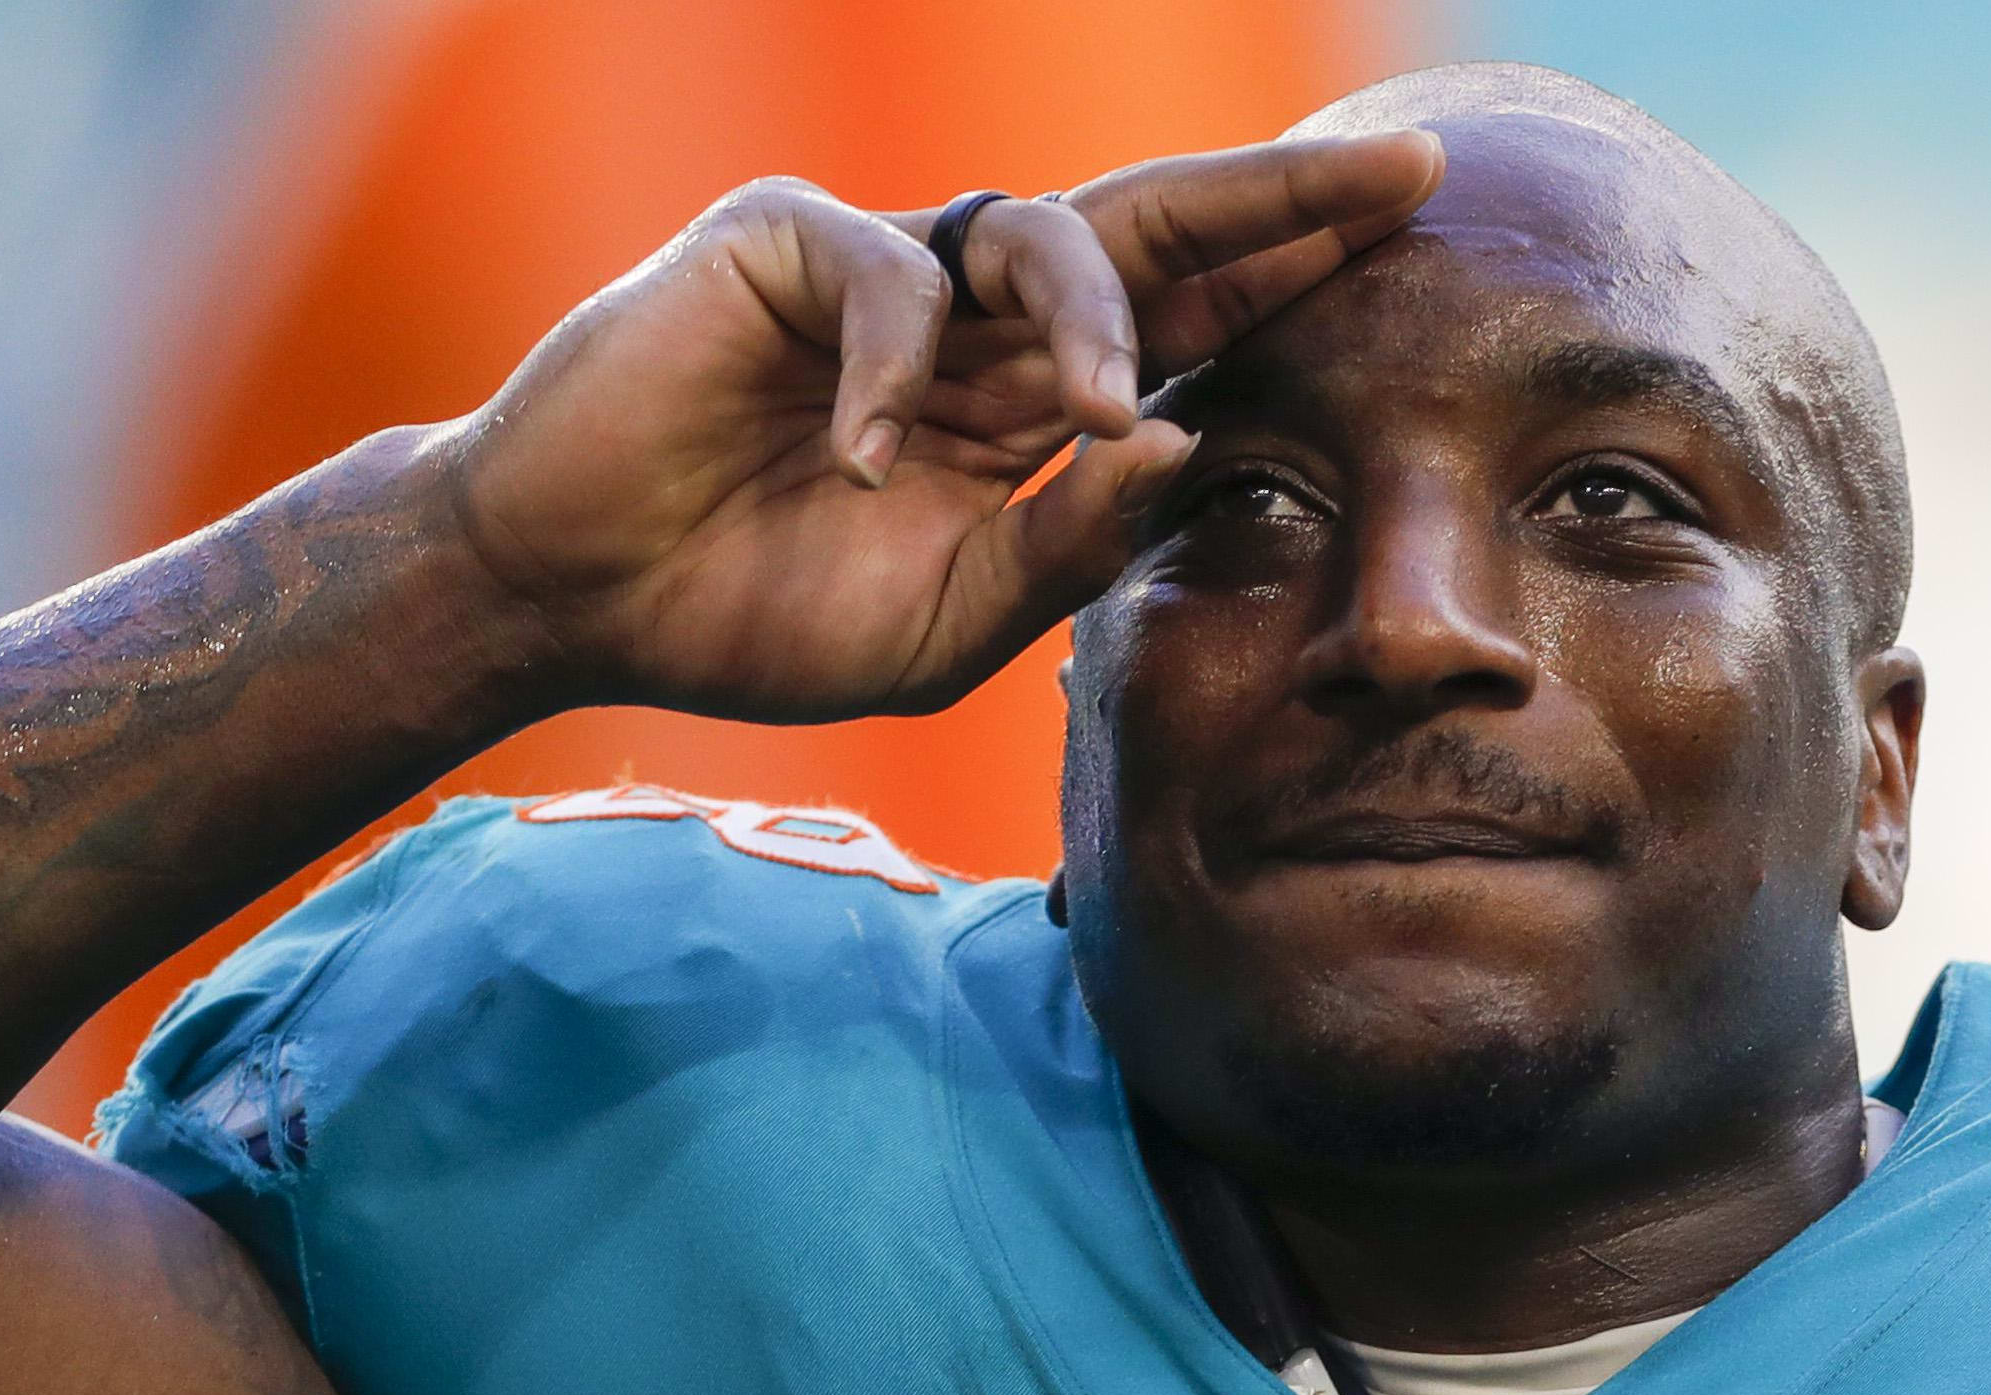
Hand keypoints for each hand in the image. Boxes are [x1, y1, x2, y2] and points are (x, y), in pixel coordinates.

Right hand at [426, 130, 1444, 722]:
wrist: (577, 602)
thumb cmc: (756, 610)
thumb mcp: (954, 617)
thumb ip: (1073, 543)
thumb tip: (1191, 444)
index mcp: (1025, 397)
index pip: (1187, 318)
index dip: (1289, 282)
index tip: (1413, 252)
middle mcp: (975, 313)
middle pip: (1156, 226)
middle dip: (1279, 200)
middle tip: (1403, 181)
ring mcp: (884, 268)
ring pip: (1040, 232)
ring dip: (1099, 320)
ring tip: (1102, 415)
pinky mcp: (783, 241)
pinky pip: (885, 272)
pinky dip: (893, 374)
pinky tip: (865, 468)